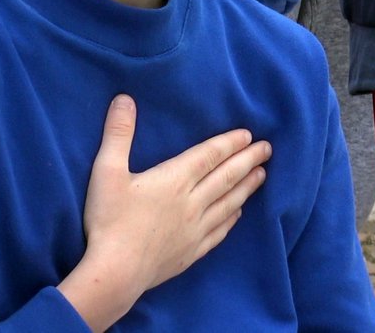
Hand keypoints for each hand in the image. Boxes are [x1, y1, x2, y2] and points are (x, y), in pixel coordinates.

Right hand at [58, 94, 270, 330]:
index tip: (249, 134)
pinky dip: (232, 218)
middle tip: (268, 149)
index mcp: (174, 180)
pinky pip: (219, 231)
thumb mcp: (106, 171)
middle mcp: (192, 203)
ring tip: (262, 175)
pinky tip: (238, 214)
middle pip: (226, 177)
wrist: (115, 274)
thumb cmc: (109, 220)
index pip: (209, 156)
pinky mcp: (191, 253)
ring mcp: (194, 230)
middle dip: (248, 160)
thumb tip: (124, 98)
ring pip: (229, 203)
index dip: (230, 143)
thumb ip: (117, 133)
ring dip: (247, 187)